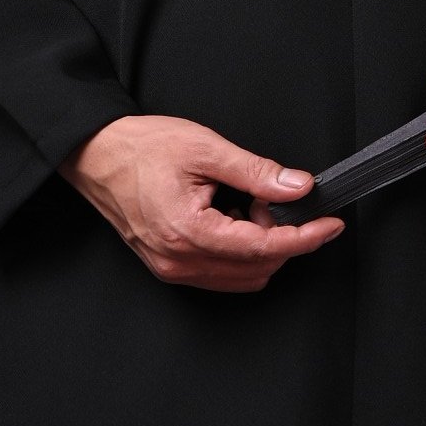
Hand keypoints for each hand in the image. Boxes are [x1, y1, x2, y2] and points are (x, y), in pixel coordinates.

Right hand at [65, 115, 342, 291]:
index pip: (264, 249)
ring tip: (252, 207)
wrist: (96, 155)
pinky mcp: (169, 265)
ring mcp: (172, 268)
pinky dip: (241, 253)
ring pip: (242, 276)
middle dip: (282, 238)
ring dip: (262, 248)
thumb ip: (256, 171)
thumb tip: (297, 186)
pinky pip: (220, 274)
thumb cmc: (140, 149)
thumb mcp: (205, 149)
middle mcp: (179, 260)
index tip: (329, 225)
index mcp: (189, 232)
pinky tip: (235, 220)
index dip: (304, 237)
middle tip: (278, 199)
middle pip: (258, 268)